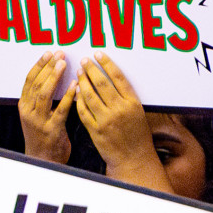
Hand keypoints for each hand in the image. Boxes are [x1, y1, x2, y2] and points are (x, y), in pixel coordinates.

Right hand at [19, 52, 75, 164]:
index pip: (29, 80)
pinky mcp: (52, 130)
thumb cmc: (43, 136)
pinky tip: (75, 85)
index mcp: (24, 106)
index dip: (39, 65)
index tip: (48, 53)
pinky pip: (60, 109)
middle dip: (48, 67)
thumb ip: (41, 98)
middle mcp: (28, 112)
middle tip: (59, 54)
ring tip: (64, 64)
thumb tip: (52, 76)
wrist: (43, 160)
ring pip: (44, 94)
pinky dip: (67, 96)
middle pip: (36, 83)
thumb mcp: (36, 115)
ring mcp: (39, 121)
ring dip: (54, 77)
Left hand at [73, 56, 159, 179]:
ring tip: (79, 72)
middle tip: (84, 60)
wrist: (133, 158)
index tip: (98, 54)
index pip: (118, 77)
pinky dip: (78, 100)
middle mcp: (119, 110)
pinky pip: (83, 111)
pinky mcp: (95, 130)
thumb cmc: (137, 134)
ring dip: (82, 81)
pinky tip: (75, 91)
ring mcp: (106, 120)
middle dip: (91, 69)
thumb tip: (112, 77)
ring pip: (89, 95)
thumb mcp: (138, 112)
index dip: (107, 64)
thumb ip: (126, 96)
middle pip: (102, 83)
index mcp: (132, 103)